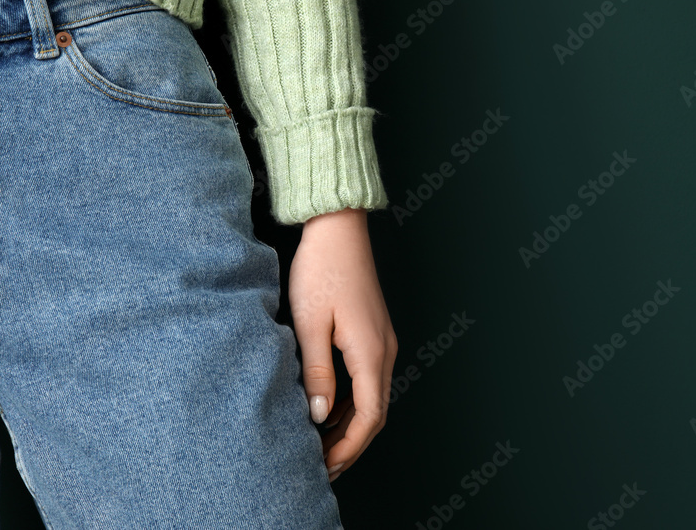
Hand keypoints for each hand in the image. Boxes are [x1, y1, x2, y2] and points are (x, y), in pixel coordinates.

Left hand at [288, 207, 396, 482]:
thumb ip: (316, 372)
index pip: (368, 417)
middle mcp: (384, 351)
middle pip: (374, 413)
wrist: (338, 229)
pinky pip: (367, 379)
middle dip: (349, 443)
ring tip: (320, 443)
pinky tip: (327, 407)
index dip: (348, 448)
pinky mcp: (374, 333)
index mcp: (371, 353)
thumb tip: (318, 414)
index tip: (326, 466)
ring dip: (349, 424)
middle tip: (321, 464)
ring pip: (372, 397)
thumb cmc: (322, 270)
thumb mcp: (310, 324)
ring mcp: (382, 341)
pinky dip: (350, 402)